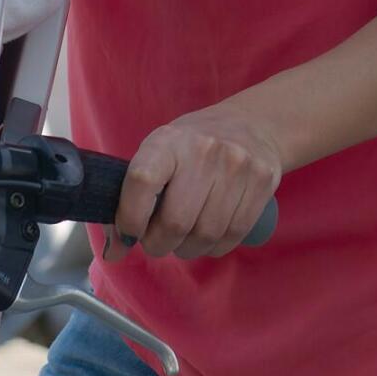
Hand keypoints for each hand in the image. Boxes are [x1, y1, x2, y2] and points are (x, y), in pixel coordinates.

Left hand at [104, 100, 281, 262]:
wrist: (251, 126)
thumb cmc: (193, 146)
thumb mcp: (160, 152)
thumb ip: (135, 194)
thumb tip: (114, 250)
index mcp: (168, 141)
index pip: (142, 181)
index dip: (130, 217)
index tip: (127, 233)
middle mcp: (204, 151)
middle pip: (176, 221)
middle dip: (159, 244)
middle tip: (156, 242)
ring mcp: (237, 167)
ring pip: (205, 235)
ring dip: (187, 249)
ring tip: (182, 241)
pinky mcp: (262, 184)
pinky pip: (232, 236)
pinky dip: (213, 248)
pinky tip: (206, 239)